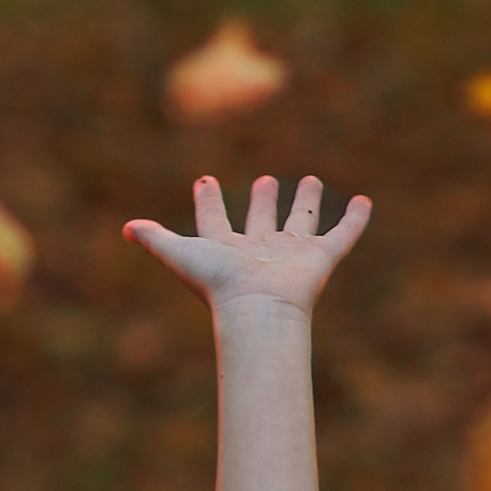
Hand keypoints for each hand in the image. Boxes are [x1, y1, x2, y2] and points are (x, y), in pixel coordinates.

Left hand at [124, 174, 370, 318]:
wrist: (257, 309)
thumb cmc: (217, 284)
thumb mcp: (179, 254)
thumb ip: (154, 239)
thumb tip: (125, 228)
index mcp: (226, 249)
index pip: (215, 220)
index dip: (209, 201)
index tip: (204, 180)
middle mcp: (259, 250)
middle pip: (261, 220)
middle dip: (263, 201)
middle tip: (264, 181)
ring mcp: (292, 254)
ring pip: (301, 222)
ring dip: (306, 203)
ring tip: (311, 182)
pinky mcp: (321, 257)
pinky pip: (343, 235)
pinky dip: (355, 220)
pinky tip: (364, 202)